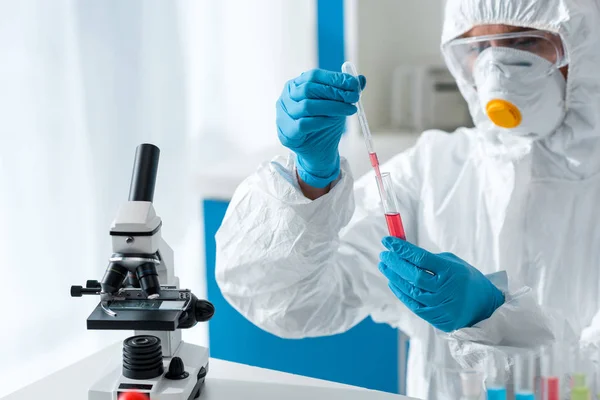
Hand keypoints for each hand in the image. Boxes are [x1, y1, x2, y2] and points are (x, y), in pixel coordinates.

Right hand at [276, 69, 365, 187]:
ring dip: (332, 106)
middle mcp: (286, 97)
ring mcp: (283, 115)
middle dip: (334, 91)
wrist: (318, 150)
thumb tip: (361, 79)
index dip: (335, 78)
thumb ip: (346, 91)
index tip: (354, 84)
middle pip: (309, 89)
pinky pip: (303, 124)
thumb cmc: (324, 123)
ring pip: (307, 106)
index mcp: (296, 85)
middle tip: (354, 97)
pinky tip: (332, 121)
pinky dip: (320, 121)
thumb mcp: (336, 104)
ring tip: (349, 109)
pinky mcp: (286, 132)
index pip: (314, 76)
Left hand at [378, 236, 504, 331]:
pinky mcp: (436, 318)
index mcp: (451, 271)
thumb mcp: (453, 263)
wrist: (484, 307)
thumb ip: (430, 259)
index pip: (420, 258)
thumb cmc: (465, 279)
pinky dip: (400, 292)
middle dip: (395, 263)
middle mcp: (445, 290)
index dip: (402, 249)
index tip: (388, 240)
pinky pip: (412, 304)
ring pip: (410, 290)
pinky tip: (392, 282)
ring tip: (384, 266)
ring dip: (394, 277)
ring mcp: (440, 306)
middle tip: (384, 254)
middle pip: (413, 275)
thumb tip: (402, 251)